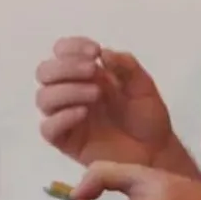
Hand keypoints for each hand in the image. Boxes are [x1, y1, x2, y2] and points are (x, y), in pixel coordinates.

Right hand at [35, 37, 173, 166]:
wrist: (156, 152)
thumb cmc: (148, 117)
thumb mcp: (142, 85)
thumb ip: (125, 65)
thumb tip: (103, 53)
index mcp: (85, 74)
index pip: (61, 51)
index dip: (72, 47)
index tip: (94, 51)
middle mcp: (71, 92)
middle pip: (45, 72)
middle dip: (65, 67)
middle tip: (92, 70)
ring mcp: (67, 117)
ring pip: (44, 98)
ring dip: (66, 89)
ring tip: (96, 93)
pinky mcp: (67, 142)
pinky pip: (48, 129)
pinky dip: (62, 117)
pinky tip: (83, 113)